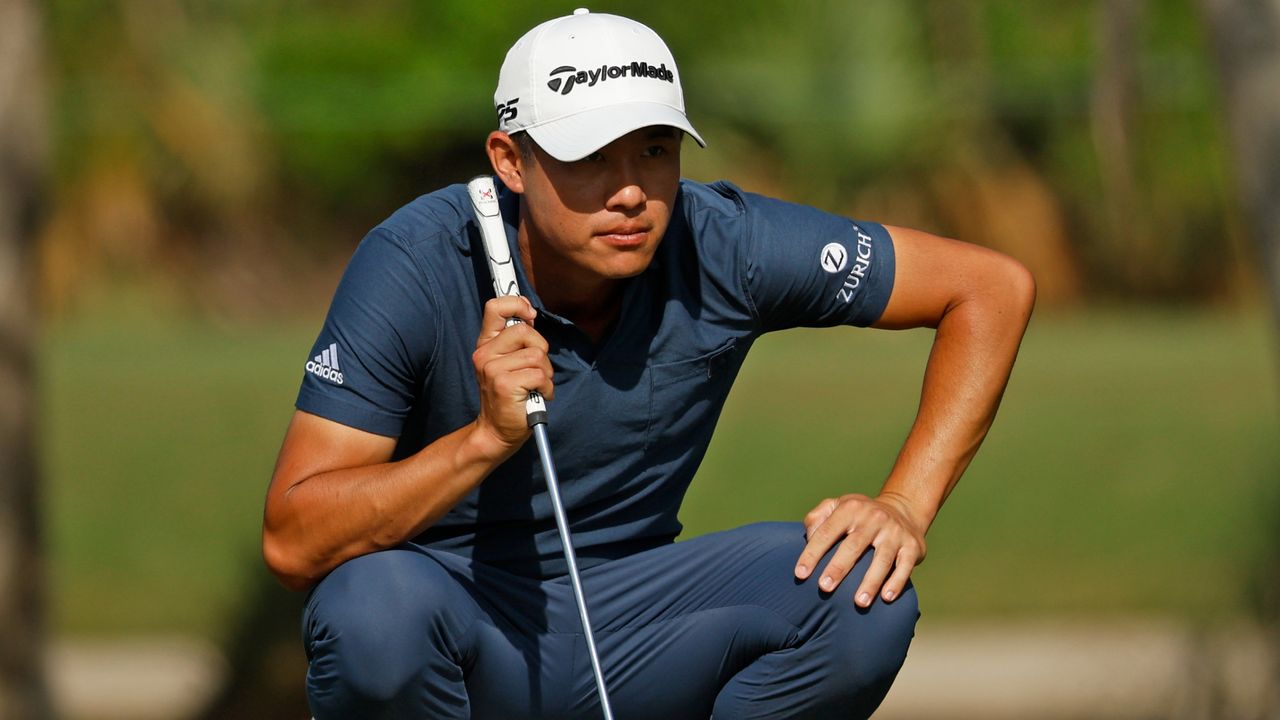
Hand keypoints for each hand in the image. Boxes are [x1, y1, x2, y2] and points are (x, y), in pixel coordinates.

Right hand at [471, 296, 553, 452]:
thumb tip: (528, 310)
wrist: (497, 431)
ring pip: (537, 355)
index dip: (516, 304)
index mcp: (486, 344)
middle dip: (541, 350)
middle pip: (525, 331)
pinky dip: (545, 388)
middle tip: (535, 370)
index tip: (530, 314)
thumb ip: (517, 338)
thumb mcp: (509, 362)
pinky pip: (540, 375)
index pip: (495, 307)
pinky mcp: (505, 384)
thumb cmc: (510, 396)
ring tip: (535, 386)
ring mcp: (493, 369)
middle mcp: (485, 354)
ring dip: (545, 374)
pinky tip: (535, 396)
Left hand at [794, 493, 925, 606]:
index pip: (827, 532)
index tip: (800, 574)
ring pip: (881, 559)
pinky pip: (904, 566)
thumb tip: (808, 538)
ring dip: (870, 582)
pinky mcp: (912, 546)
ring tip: (858, 602)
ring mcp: (894, 532)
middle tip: (824, 588)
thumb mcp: (837, 506)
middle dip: (838, 568)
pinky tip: (886, 597)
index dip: (812, 553)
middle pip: (853, 546)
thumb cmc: (859, 515)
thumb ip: (817, 518)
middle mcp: (873, 518)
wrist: (903, 509)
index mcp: (850, 508)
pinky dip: (896, 582)